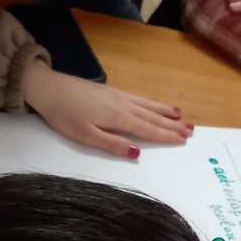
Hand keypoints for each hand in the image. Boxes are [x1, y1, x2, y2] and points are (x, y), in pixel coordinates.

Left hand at [23, 61, 192, 158]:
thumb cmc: (64, 115)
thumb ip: (112, 144)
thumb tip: (137, 152)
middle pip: (152, 117)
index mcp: (118, 118)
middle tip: (191, 130)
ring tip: (181, 115)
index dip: (166, 135)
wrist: (48, 88)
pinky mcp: (110, 91)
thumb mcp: (85, 136)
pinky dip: (151, 102)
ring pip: (147, 105)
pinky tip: (154, 104)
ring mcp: (117, 96)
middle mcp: (122, 105)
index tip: (184, 140)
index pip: (148, 129)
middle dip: (172, 124)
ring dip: (165, 112)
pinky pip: (138, 98)